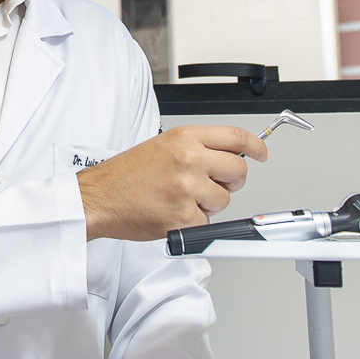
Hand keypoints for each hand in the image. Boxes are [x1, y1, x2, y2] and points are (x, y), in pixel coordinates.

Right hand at [76, 125, 267, 240]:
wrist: (98, 197)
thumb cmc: (124, 175)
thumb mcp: (160, 146)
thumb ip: (195, 147)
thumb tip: (226, 156)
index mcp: (184, 138)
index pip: (237, 137)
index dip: (256, 147)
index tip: (261, 153)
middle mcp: (189, 159)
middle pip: (239, 171)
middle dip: (231, 181)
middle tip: (213, 184)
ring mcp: (188, 188)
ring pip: (224, 200)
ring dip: (208, 204)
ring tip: (179, 198)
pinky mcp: (185, 215)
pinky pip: (208, 222)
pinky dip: (193, 222)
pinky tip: (171, 212)